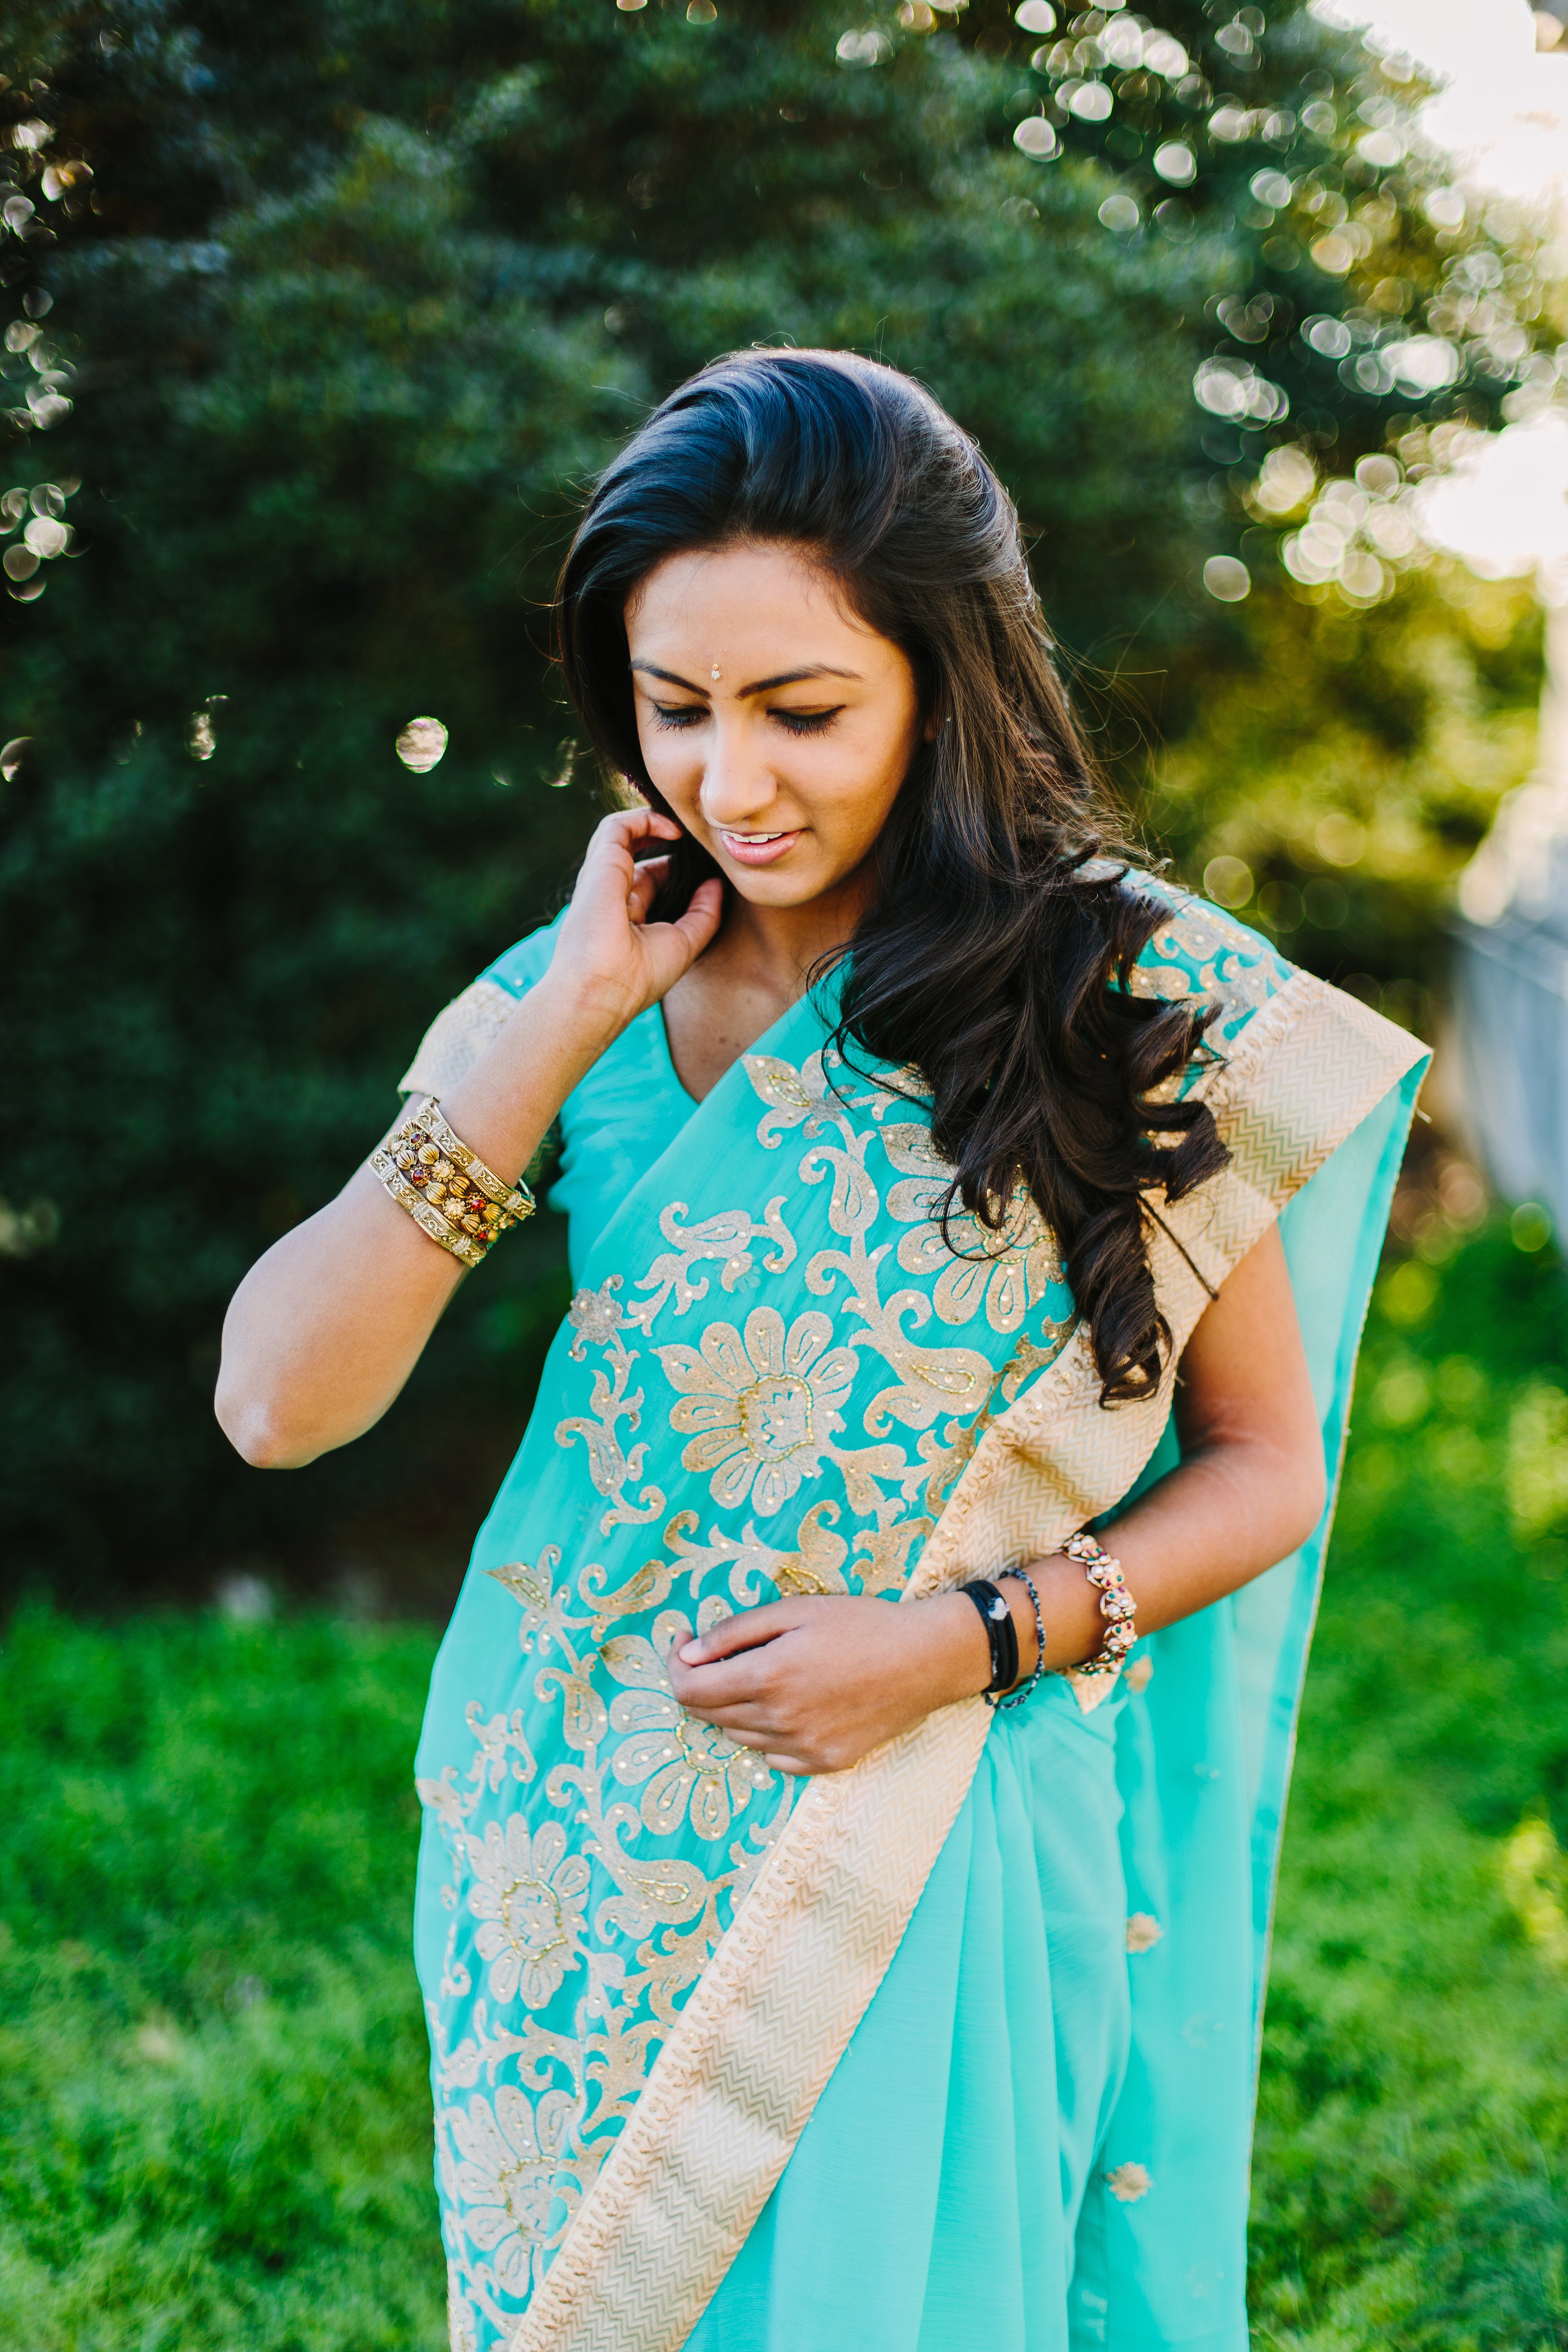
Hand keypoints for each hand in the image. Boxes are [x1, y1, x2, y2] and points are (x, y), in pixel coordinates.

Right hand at [543, 805, 722, 1037]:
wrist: (601, 989)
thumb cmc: (639, 977)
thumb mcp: (684, 943)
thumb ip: (704, 913)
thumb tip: (717, 883)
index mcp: (628, 917)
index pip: (653, 882)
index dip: (679, 871)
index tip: (709, 867)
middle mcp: (613, 895)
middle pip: (644, 860)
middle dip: (673, 848)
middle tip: (705, 842)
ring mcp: (604, 878)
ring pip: (626, 836)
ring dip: (657, 825)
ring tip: (690, 826)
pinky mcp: (600, 865)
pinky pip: (618, 826)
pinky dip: (645, 818)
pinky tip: (675, 830)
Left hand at [668, 1592, 993, 1775]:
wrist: (925, 1660)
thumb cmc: (861, 1624)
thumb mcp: (795, 1610)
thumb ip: (735, 1633)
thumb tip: (690, 1653)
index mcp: (766, 1680)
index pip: (689, 1692)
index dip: (676, 1665)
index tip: (686, 1640)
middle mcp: (778, 1722)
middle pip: (709, 1716)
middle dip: (702, 1682)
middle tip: (720, 1653)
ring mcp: (802, 1749)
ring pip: (739, 1735)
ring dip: (734, 1706)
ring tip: (763, 1674)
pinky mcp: (825, 1763)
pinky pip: (773, 1756)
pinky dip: (767, 1732)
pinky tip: (791, 1703)